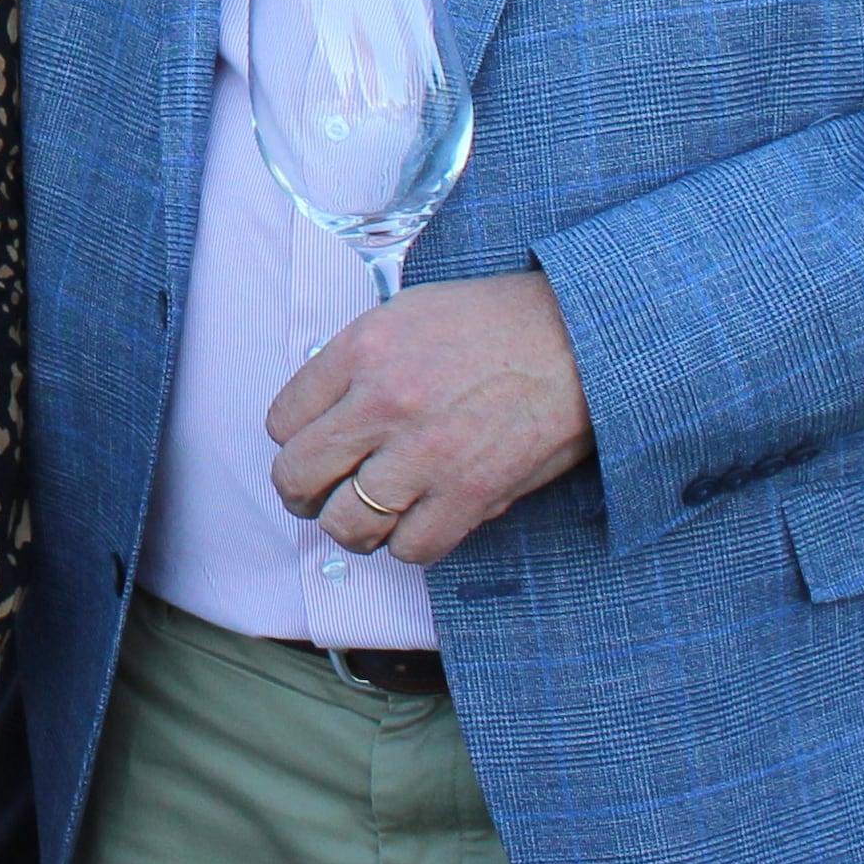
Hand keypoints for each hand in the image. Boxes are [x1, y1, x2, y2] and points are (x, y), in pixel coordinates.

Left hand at [265, 267, 592, 566]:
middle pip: (298, 477)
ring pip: (347, 524)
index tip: (314, 448)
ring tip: (370, 516)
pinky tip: (421, 520)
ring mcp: (425, 452)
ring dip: (353, 527)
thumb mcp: (408, 314)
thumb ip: (357, 364)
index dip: (295, 442)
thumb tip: (326, 417)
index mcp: (362, 350)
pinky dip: (410, 543)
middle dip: (304, 493)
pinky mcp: (470, 493)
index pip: (282, 421)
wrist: (581, 336)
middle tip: (320, 495)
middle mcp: (384, 402)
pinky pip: (411, 548)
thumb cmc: (499, 322)